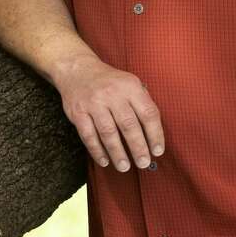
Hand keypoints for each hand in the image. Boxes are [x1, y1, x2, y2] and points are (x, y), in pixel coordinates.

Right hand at [54, 56, 163, 171]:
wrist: (77, 69)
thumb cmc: (109, 82)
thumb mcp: (129, 83)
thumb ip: (142, 103)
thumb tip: (154, 135)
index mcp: (130, 86)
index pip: (148, 113)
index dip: (155, 134)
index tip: (158, 151)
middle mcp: (112, 94)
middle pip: (128, 125)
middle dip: (138, 147)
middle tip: (143, 163)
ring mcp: (93, 103)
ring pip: (108, 133)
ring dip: (117, 152)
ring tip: (124, 167)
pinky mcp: (78, 112)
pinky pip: (88, 135)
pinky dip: (97, 150)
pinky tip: (104, 161)